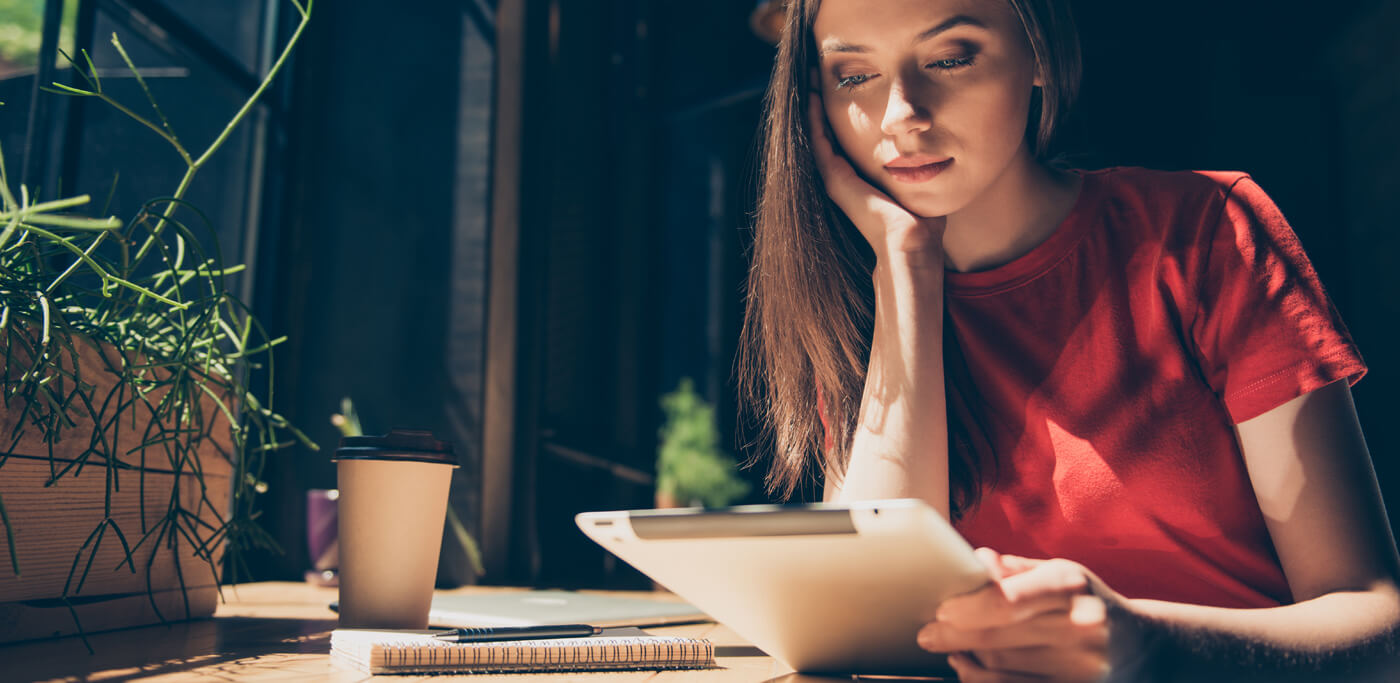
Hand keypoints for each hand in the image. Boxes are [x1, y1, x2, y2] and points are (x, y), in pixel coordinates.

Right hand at [806, 74, 944, 258]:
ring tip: (812, 80)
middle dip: (825, 107)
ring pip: (818, 136)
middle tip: (820, 77)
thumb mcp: (920, 181)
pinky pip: (819, 142)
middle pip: (828, 136)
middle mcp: (845, 179)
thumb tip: (937, 150)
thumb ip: (921, 165)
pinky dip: (814, 119)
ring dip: (814, 108)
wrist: (912, 240)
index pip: (845, 141)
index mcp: (862, 179)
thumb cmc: (923, 219)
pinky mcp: (835, 179)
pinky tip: (814, 97)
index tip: (842, 89)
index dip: (842, 116)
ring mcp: (837, 180)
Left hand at [916, 548, 1119, 681]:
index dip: (970, 608)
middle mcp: (1079, 625)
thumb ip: (1017, 570)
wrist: (1144, 646)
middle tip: (927, 634)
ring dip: (968, 659)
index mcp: (1070, 586)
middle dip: (956, 636)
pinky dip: (987, 680)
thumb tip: (977, 561)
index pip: (1010, 600)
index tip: (942, 609)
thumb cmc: (1086, 601)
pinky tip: (970, 668)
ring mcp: (1082, 665)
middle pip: (1001, 637)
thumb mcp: (1061, 574)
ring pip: (1005, 667)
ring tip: (948, 649)